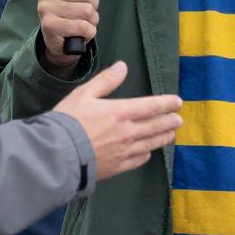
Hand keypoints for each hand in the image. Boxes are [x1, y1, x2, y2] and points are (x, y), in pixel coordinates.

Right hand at [36, 0, 97, 72]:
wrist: (59, 37)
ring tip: (81, 20)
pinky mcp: (49, 26)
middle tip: (83, 9)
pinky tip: (81, 32)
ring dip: (91, 19)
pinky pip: (83, 26)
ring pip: (87, 10)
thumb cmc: (71, 6)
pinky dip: (88, 32)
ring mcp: (44, 8)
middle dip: (92, 3)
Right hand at [53, 61, 182, 181]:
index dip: (167, 104)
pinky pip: (139, 160)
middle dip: (169, 121)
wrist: (56, 156)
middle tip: (178, 119)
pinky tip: (148, 152)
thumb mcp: (84, 94)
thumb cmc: (68, 122)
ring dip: (163, 137)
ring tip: (171, 134)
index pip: (152, 107)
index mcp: (120, 112)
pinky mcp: (117, 167)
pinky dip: (147, 154)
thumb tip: (122, 66)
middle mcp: (127, 133)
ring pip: (151, 144)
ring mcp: (124, 152)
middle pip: (156, 126)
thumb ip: (106, 81)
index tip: (178, 102)